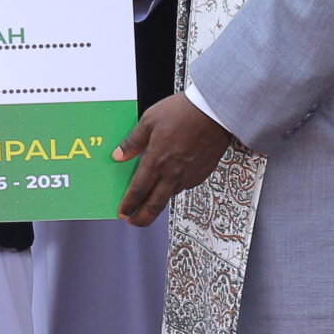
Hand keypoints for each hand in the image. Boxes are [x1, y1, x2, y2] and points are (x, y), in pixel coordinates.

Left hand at [111, 92, 231, 222]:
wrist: (215, 112)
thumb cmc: (183, 112)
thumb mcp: (149, 120)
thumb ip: (133, 141)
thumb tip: (118, 155)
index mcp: (156, 161)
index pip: (138, 191)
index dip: (128, 205)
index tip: (122, 212)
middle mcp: (172, 173)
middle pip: (154, 205)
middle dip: (141, 218)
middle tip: (133, 221)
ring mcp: (188, 176)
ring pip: (169, 196)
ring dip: (157, 202)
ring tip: (149, 200)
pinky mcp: (201, 174)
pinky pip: (184, 186)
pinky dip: (173, 188)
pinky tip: (169, 181)